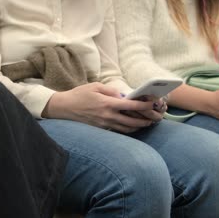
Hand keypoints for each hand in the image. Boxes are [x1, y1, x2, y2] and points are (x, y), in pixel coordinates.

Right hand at [42, 82, 157, 132]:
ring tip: (146, 123)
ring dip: (138, 127)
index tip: (153, 103)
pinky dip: (127, 130)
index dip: (144, 106)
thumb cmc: (79, 94)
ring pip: (126, 129)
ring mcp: (104, 125)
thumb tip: (124, 95)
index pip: (131, 106)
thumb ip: (111, 90)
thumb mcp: (95, 86)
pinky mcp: (100, 129)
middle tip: (155, 118)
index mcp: (107, 103)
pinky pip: (117, 131)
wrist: (63, 108)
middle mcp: (107, 116)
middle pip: (132, 122)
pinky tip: (132, 126)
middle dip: (145, 120)